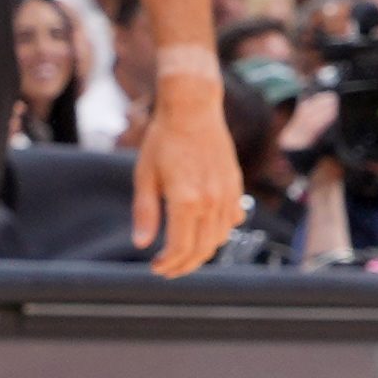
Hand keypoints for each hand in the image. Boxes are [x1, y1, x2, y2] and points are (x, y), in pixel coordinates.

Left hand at [133, 61, 245, 273]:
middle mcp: (211, 200)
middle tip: (167, 269)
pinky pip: (231, 220)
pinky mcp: (235, 185)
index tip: (155, 267)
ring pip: (220, 238)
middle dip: (184, 265)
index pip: (180, 248)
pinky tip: (203, 232)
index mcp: (186, 200)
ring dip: (202, 252)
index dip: (168, 264)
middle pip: (202, 249)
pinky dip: (218, 233)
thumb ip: (145, 213)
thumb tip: (142, 245)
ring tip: (183, 254)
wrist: (193, 108)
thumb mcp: (145, 176)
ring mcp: (227, 193)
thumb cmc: (163, 139)